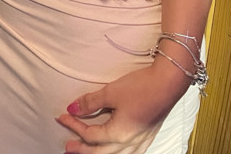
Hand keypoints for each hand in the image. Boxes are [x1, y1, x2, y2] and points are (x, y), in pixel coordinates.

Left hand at [56, 63, 187, 153]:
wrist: (168, 83)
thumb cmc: (142, 87)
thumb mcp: (111, 92)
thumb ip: (91, 102)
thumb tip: (72, 108)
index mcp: (119, 134)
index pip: (90, 135)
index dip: (74, 126)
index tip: (62, 116)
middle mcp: (130, 144)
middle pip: (100, 153)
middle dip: (82, 150)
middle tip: (68, 147)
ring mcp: (140, 143)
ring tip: (86, 152)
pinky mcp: (147, 138)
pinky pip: (128, 153)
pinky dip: (115, 153)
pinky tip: (113, 151)